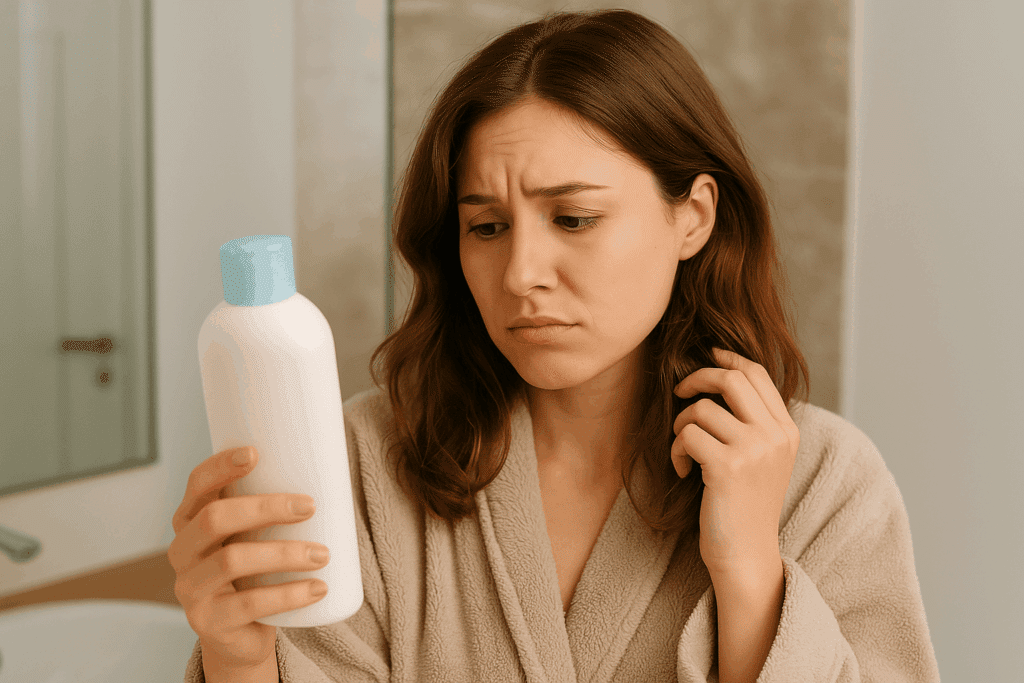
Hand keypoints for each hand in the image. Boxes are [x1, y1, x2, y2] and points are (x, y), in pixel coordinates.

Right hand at [167, 446, 329, 672]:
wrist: (239, 636)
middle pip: (214, 519)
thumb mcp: (253, 538)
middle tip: (309, 506)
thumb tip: (325, 470)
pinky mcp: (208, 622)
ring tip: (323, 554)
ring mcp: (190, 589)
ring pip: (232, 561)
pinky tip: (318, 587)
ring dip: (284, 553)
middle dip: (265, 508)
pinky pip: (249, 604)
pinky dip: (289, 594)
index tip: (255, 453)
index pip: (196, 486)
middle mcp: (181, 552)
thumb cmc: (254, 573)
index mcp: (190, 522)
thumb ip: (268, 510)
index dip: (220, 466)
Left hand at [671, 347, 799, 577]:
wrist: (746, 554)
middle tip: (680, 393)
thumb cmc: (743, 504)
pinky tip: (683, 471)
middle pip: (730, 378)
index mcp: (786, 430)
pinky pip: (687, 435)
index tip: (708, 354)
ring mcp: (754, 450)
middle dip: (696, 378)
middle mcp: (775, 435)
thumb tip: (721, 372)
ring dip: (681, 426)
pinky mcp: (727, 466)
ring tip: (685, 450)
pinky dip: (676, 450)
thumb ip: (752, 421)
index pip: (756, 373)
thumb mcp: (762, 458)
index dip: (727, 357)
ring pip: (701, 408)